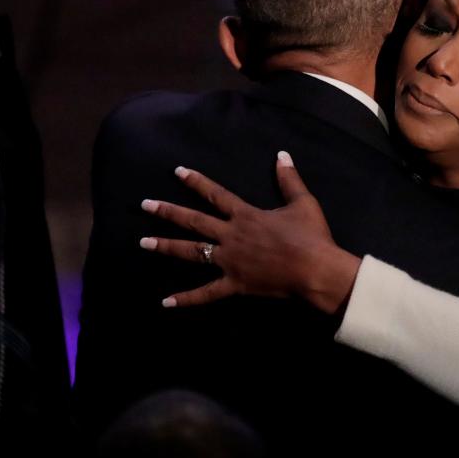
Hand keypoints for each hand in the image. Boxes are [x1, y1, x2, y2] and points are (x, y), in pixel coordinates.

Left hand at [140, 151, 361, 313]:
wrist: (315, 269)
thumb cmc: (311, 236)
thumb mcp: (303, 202)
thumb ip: (289, 179)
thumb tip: (282, 155)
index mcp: (246, 215)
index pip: (215, 194)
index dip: (196, 181)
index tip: (177, 172)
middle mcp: (232, 235)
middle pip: (194, 221)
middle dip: (167, 211)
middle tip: (145, 205)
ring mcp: (230, 261)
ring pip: (192, 252)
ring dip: (166, 246)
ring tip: (143, 243)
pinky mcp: (235, 283)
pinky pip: (207, 292)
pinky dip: (187, 298)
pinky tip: (166, 302)